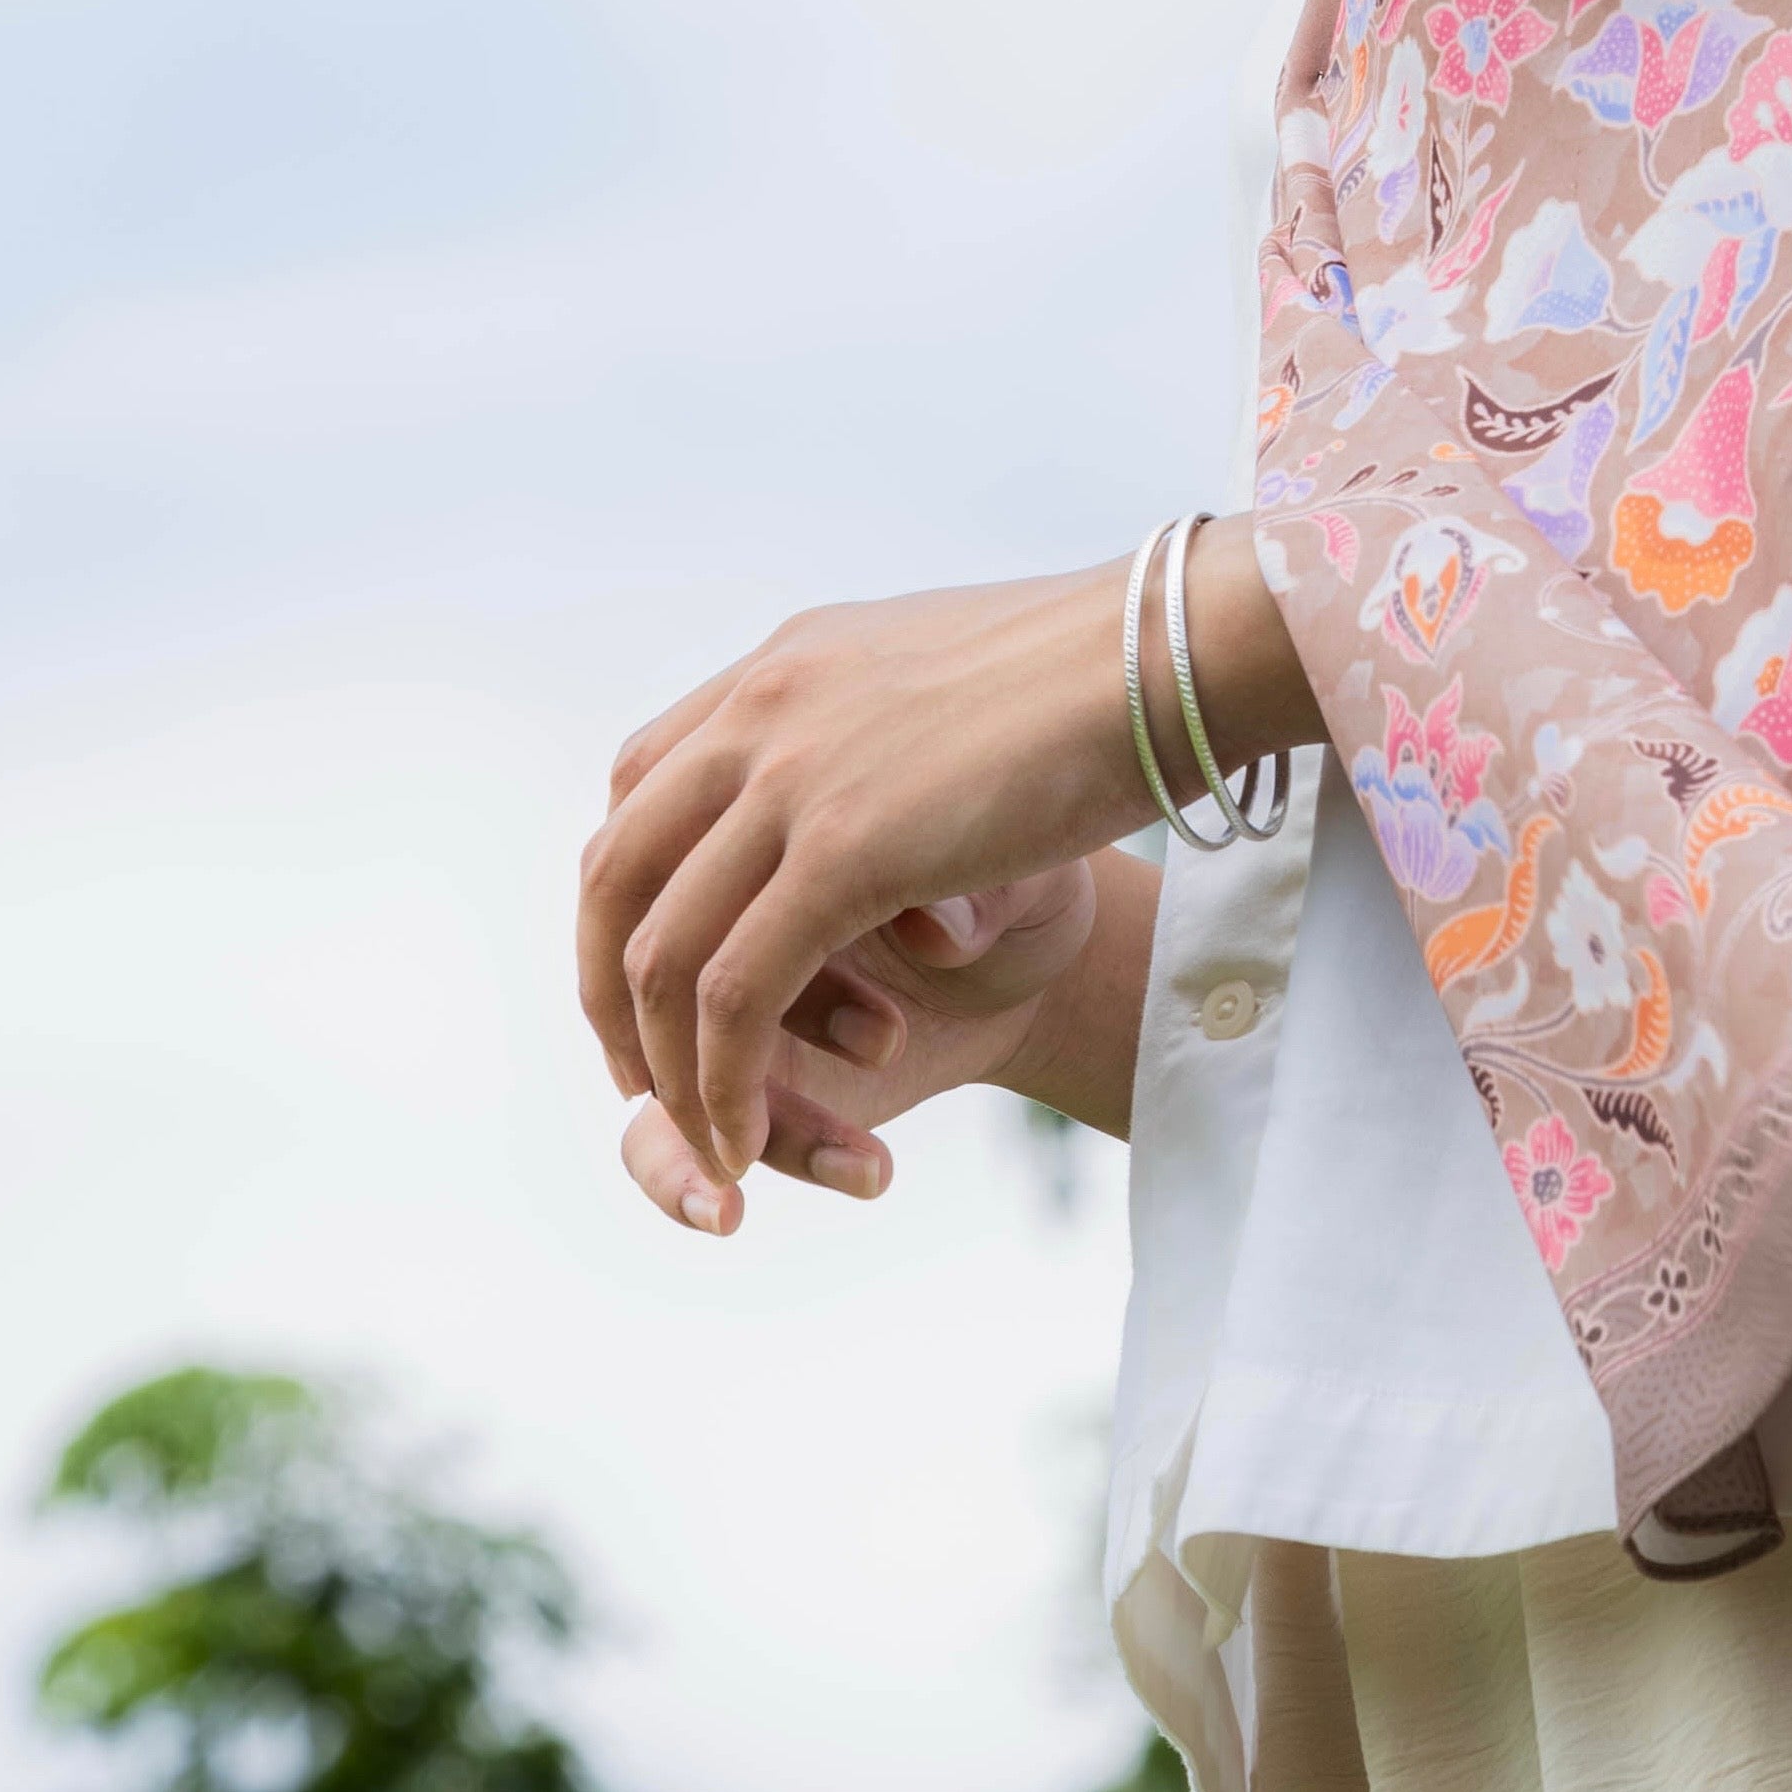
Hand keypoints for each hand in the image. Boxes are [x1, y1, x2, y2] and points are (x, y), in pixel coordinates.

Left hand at [581, 567, 1145, 1188]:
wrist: (1179, 649)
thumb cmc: (1109, 667)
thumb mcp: (951, 678)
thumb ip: (887, 723)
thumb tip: (883, 763)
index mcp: (785, 667)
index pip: (642, 788)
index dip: (632, 900)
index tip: (665, 983)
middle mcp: (763, 710)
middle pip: (616, 877)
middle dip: (612, 1000)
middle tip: (653, 1085)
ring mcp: (796, 776)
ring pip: (664, 953)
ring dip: (669, 1070)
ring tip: (711, 1142)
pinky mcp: (847, 851)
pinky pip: (736, 996)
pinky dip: (723, 1085)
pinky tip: (749, 1142)